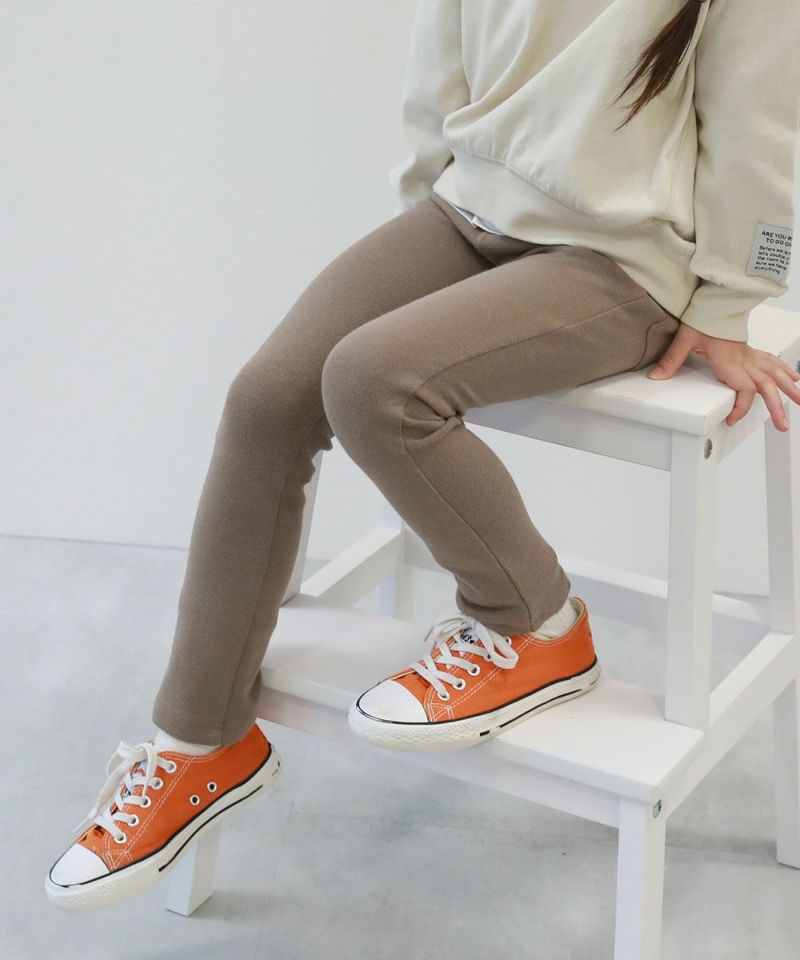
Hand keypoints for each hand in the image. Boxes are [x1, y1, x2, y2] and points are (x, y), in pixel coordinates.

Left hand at [647, 322, 799, 430]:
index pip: (744, 389)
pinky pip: (771, 361)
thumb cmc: (703, 319)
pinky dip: (783, 370)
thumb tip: (656, 376)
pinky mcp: (750, 351)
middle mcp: (745, 360)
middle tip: (782, 426)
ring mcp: (750, 355)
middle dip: (776, 406)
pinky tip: (794, 377)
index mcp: (731, 361)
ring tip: (799, 402)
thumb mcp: (685, 339)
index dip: (741, 406)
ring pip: (774, 374)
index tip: (732, 419)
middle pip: (767, 386)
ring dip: (788, 389)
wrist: (715, 302)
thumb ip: (671, 360)